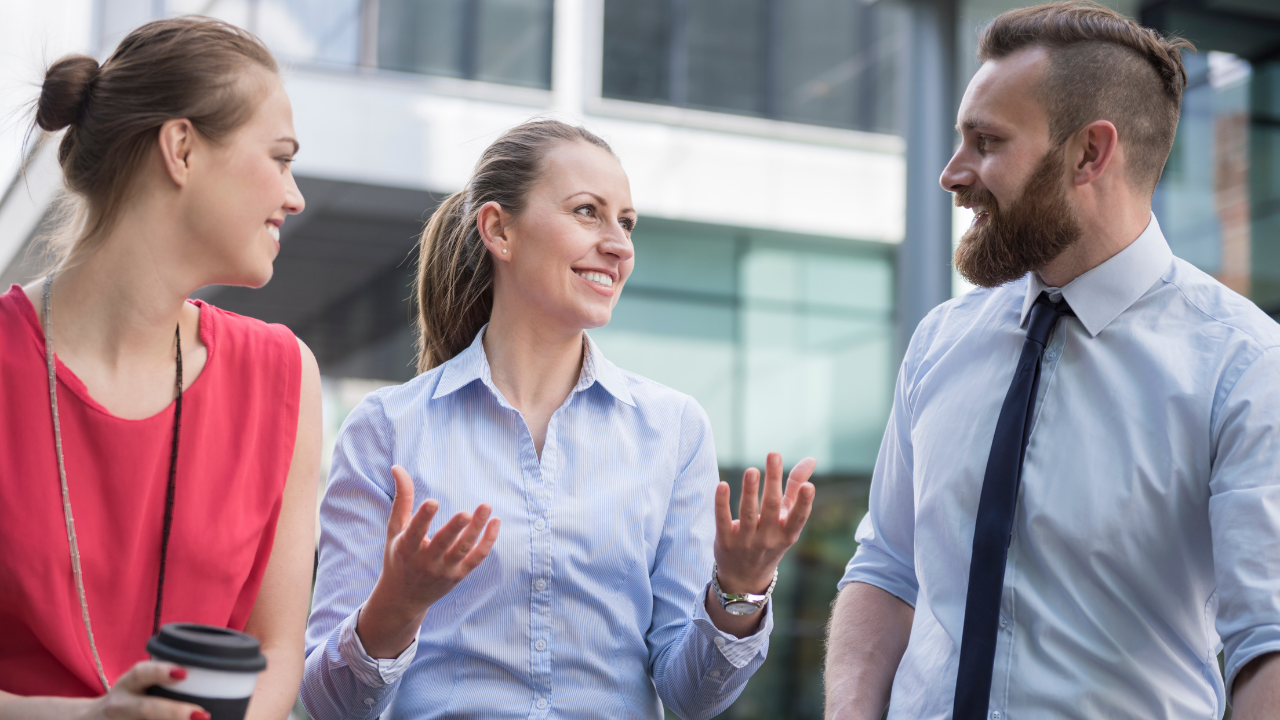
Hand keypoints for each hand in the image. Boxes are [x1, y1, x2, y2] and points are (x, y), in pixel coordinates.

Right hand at [83, 661, 208, 719]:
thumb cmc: (131, 698)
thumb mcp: (140, 684)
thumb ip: (168, 681)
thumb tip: (226, 683)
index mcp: (128, 685)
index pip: (141, 674)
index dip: (160, 672)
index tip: (184, 673)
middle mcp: (120, 706)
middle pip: (146, 709)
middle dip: (174, 713)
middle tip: (202, 716)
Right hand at [359, 466, 499, 657]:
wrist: (403, 598)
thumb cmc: (398, 556)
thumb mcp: (395, 529)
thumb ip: (402, 499)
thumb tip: (397, 467)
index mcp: (406, 548)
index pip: (415, 533)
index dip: (423, 518)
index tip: (433, 501)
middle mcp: (426, 561)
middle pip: (443, 544)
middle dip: (455, 528)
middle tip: (467, 512)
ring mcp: (444, 570)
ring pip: (463, 549)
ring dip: (477, 529)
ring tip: (486, 506)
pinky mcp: (459, 576)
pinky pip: (476, 558)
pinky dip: (487, 542)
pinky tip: (495, 522)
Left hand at [713, 453, 815, 593]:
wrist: (745, 577)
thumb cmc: (770, 538)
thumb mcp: (785, 518)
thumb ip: (795, 488)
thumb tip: (811, 459)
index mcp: (787, 533)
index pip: (798, 518)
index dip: (804, 503)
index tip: (809, 486)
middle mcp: (768, 538)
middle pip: (771, 507)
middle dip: (773, 481)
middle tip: (774, 455)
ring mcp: (746, 542)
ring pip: (748, 514)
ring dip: (750, 491)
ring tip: (752, 470)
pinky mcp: (725, 541)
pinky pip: (723, 520)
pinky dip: (722, 503)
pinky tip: (722, 485)